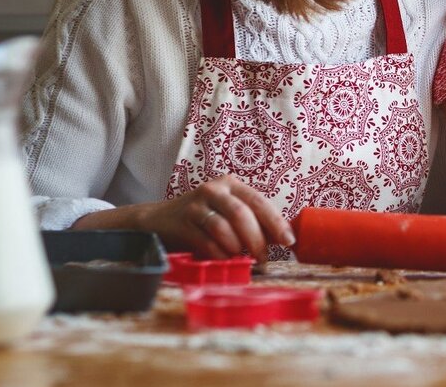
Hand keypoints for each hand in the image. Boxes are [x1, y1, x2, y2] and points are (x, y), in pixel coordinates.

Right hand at [72, 174, 293, 259]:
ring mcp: (196, 204)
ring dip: (237, 248)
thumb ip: (251, 221)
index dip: (276, 222)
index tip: (288, 241)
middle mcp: (214, 189)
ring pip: (224, 227)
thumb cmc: (202, 220)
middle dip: (257, 239)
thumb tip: (282, 239)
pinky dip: (219, 254)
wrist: (157, 221)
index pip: (259, 202)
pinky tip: (224, 260)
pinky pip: (206, 240)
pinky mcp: (181, 222)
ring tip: (241, 259)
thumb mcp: (227, 214)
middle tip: (263, 258)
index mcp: (231, 185)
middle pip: (242, 214)